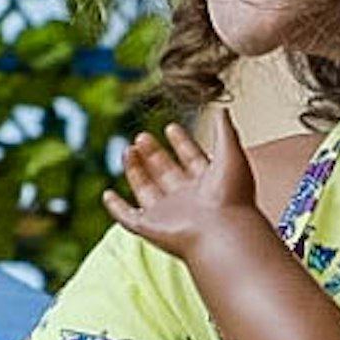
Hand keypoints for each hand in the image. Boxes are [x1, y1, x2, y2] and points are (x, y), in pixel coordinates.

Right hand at [103, 115, 275, 264]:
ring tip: (128, 148)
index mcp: (209, 183)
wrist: (223, 232)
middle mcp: (187, 199)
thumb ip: (225, 129)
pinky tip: (107, 194)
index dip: (182, 143)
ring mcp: (168, 214)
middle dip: (154, 153)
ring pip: (146, 189)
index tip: (172, 126)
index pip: (191, 159)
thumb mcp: (231, 152)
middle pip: (166, 172)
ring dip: (135, 170)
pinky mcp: (150, 227)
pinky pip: (128, 217)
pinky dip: (116, 207)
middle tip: (143, 136)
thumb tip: (222, 107)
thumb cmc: (231, 196)